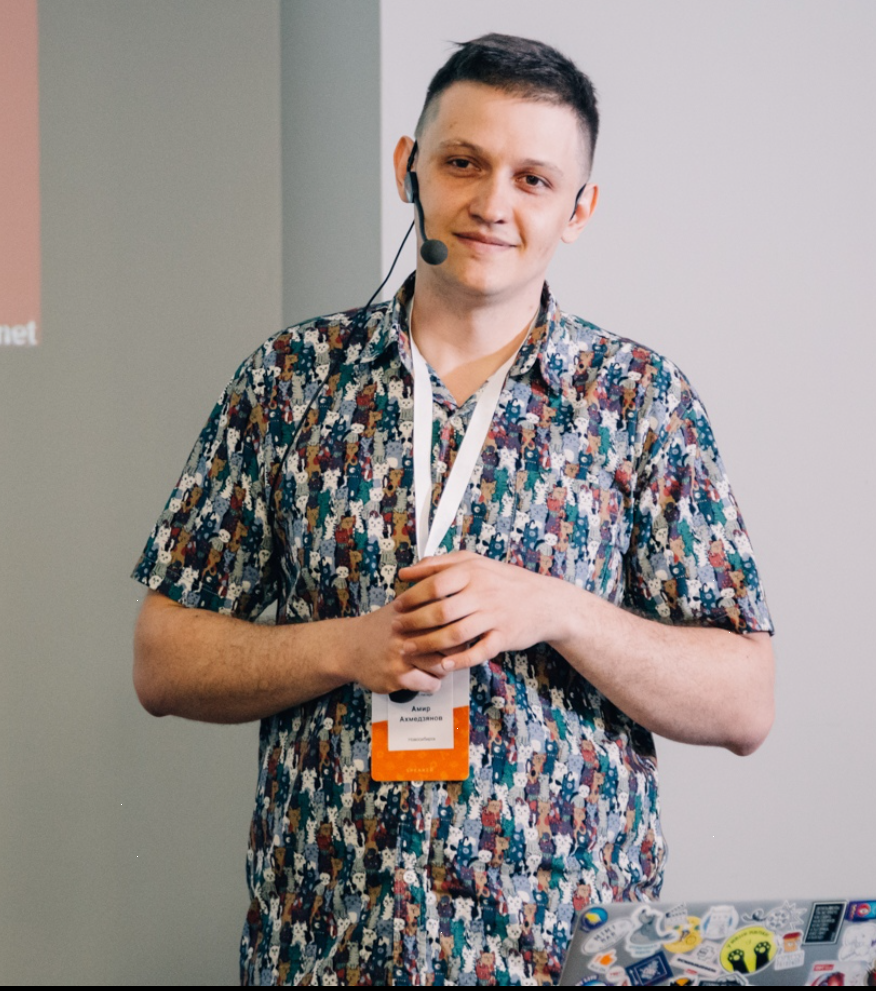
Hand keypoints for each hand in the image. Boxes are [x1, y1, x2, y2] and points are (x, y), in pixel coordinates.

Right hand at [349, 594, 452, 695]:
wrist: (349, 647)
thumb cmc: (381, 628)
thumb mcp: (402, 607)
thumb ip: (428, 602)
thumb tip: (460, 606)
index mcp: (414, 611)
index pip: (451, 621)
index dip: (460, 631)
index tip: (458, 636)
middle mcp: (409, 630)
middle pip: (451, 644)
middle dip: (455, 652)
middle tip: (449, 654)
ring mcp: (402, 654)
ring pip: (443, 666)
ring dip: (443, 670)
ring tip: (435, 667)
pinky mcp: (397, 675)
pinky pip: (430, 684)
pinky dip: (431, 684)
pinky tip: (424, 678)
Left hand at [392, 550, 556, 672]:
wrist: (546, 601)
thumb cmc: (505, 580)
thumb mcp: (475, 562)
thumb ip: (439, 564)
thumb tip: (406, 571)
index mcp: (473, 572)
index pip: (435, 585)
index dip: (412, 597)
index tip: (397, 607)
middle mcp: (483, 593)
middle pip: (441, 611)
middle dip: (414, 623)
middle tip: (397, 630)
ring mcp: (495, 616)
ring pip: (455, 634)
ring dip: (428, 644)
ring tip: (410, 649)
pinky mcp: (504, 637)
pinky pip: (478, 652)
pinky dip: (459, 660)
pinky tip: (442, 664)